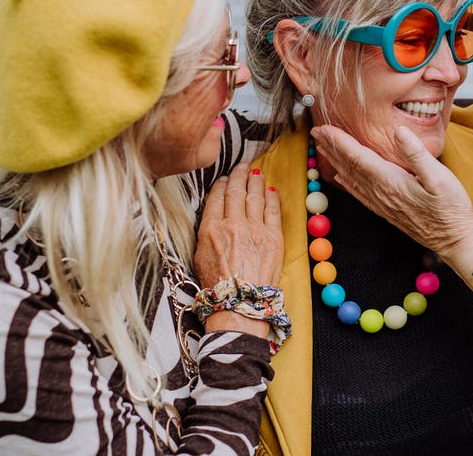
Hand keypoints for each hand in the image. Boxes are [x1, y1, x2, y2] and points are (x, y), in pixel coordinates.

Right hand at [194, 164, 282, 289]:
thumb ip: (206, 232)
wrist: (239, 304)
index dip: (222, 184)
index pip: (217, 197)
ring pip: (255, 197)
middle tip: (242, 167)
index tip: (225, 178)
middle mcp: (233, 223)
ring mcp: (255, 229)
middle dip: (239, 176)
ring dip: (255, 182)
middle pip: (236, 192)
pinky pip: (273, 211)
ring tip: (255, 173)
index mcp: (211, 228)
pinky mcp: (273, 237)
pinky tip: (270, 190)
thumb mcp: (199, 255)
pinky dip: (271, 198)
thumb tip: (215, 217)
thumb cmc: (216, 285)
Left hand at [310, 125, 472, 256]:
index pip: (358, 157)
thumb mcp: (440, 178)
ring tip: (322, 148)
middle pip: (349, 167)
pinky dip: (346, 182)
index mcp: (390, 182)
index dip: (339, 141)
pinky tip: (341, 178)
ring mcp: (382, 204)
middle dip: (331, 148)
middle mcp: (381, 194)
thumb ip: (416, 154)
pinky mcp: (387, 211)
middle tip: (315, 131)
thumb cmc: (452, 209)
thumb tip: (398, 131)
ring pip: (351, 179)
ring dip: (335, 162)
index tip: (323, 127)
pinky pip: (360, 193)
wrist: (455, 241)